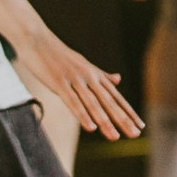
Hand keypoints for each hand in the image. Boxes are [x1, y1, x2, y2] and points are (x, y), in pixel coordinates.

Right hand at [11, 28, 145, 139]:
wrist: (37, 39)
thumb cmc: (58, 54)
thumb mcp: (84, 64)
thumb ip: (101, 74)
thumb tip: (118, 79)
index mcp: (95, 75)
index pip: (115, 97)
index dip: (128, 111)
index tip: (140, 126)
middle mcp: (89, 77)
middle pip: (108, 102)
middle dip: (122, 119)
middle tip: (135, 134)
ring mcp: (75, 80)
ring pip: (93, 104)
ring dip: (105, 121)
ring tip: (115, 137)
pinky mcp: (59, 83)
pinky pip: (73, 101)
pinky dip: (82, 114)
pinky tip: (90, 128)